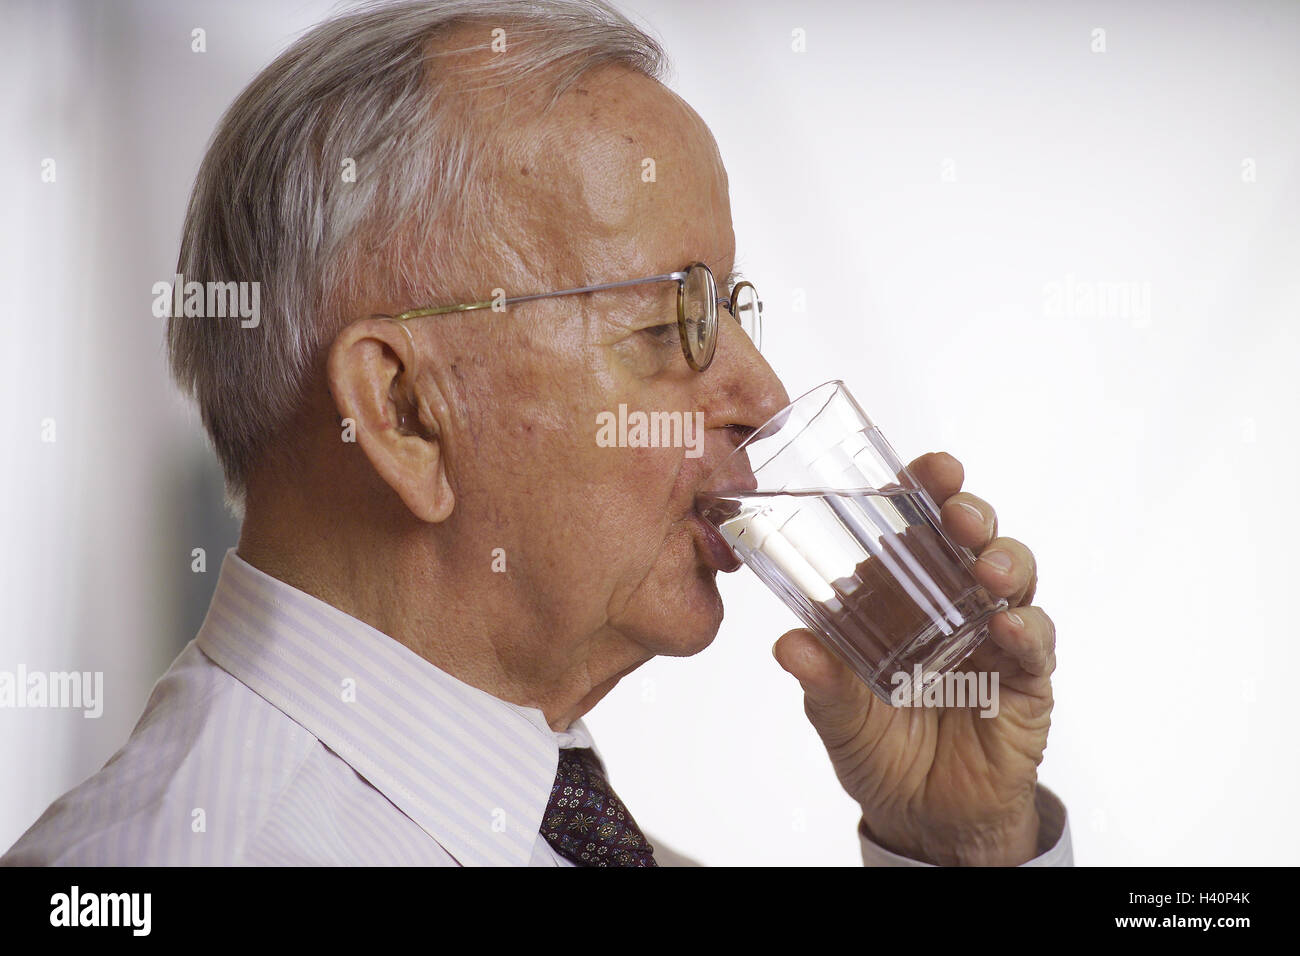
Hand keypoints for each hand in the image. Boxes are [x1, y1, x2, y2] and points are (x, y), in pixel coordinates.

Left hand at [773, 451, 1054, 865]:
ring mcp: (994, 636)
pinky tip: (1012, 627)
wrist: (923, 818)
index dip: (925, 491)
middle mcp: (952, 603)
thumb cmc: (879, 748)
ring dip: (1004, 562)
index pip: (917, 527)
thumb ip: (820, 680)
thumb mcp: (839, 713)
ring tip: (985, 569)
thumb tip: (789, 644)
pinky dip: (1029, 629)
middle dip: (970, 513)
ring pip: (1013, 578)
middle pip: (973, 538)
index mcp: (902, 594)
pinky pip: (1038, 644)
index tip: (926, 468)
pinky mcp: (1026, 679)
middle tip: (956, 511)